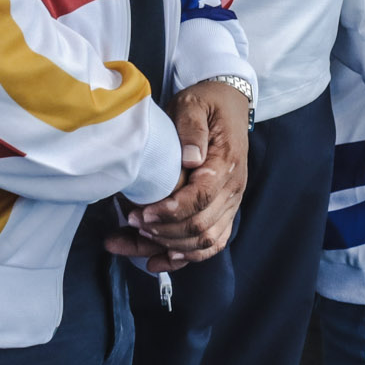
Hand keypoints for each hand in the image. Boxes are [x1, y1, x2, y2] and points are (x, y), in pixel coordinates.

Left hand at [110, 80, 250, 267]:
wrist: (228, 103)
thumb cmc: (206, 104)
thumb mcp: (195, 104)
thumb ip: (192, 129)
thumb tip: (190, 158)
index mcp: (226, 164)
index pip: (201, 198)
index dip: (171, 211)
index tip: (143, 214)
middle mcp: (233, 189)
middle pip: (201, 226)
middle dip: (163, 231)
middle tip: (131, 222)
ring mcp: (230, 204)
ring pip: (204, 241)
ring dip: (167, 247)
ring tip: (132, 241)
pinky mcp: (223, 212)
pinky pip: (209, 244)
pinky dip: (183, 258)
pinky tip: (156, 260)